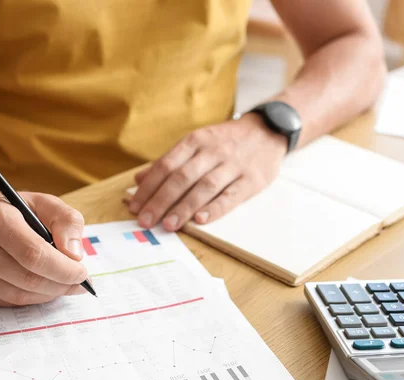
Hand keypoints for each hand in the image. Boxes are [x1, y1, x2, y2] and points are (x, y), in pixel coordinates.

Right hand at [0, 190, 88, 305]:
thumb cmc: (10, 209)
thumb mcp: (42, 202)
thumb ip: (66, 221)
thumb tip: (75, 255)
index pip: (34, 254)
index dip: (63, 268)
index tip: (82, 272)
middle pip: (28, 278)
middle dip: (61, 284)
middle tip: (80, 282)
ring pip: (19, 295)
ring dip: (50, 294)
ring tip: (66, 284)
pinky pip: (9, 302)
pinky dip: (33, 298)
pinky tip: (44, 287)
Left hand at [129, 113, 286, 230]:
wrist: (268, 131)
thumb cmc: (225, 141)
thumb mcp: (197, 143)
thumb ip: (169, 161)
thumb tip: (139, 179)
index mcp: (195, 141)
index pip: (166, 165)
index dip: (149, 187)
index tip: (135, 206)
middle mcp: (212, 151)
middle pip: (182, 177)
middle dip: (161, 200)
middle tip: (146, 221)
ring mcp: (233, 165)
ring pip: (205, 187)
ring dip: (184, 207)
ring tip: (169, 225)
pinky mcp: (252, 179)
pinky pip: (231, 195)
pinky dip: (216, 208)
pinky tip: (201, 219)